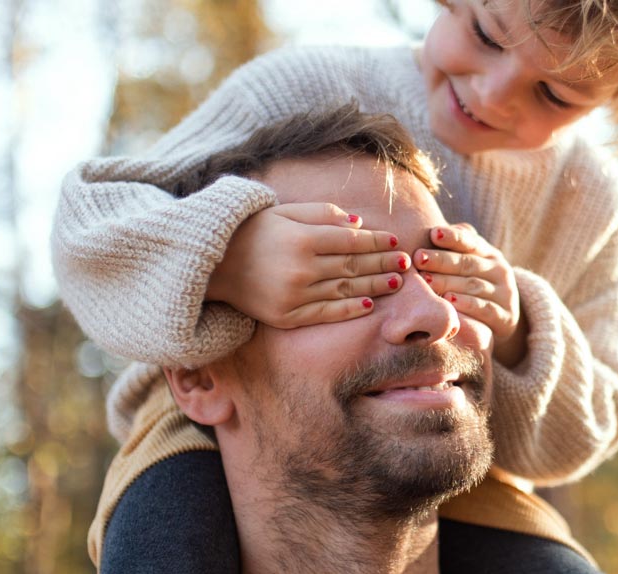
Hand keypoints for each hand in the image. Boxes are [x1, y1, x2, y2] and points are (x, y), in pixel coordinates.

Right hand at [207, 203, 410, 327]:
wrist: (212, 265)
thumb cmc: (252, 232)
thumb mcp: (283, 212)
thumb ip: (321, 214)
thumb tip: (358, 223)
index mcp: (302, 239)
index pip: (351, 241)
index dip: (376, 241)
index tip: (394, 241)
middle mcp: (301, 268)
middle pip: (354, 266)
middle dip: (383, 262)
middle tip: (405, 261)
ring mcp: (294, 295)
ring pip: (346, 290)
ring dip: (375, 286)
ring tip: (397, 281)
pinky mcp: (287, 316)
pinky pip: (327, 313)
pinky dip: (351, 310)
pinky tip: (370, 305)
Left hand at [415, 223, 526, 366]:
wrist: (503, 318)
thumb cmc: (474, 285)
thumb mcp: (471, 264)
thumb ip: (456, 248)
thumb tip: (436, 231)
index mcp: (489, 254)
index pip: (471, 242)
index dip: (453, 237)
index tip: (433, 233)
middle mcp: (499, 271)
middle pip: (468, 264)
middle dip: (442, 261)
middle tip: (419, 259)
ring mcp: (504, 294)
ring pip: (474, 286)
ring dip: (449, 283)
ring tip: (427, 281)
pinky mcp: (505, 317)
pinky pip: (485, 310)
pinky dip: (467, 306)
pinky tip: (449, 304)